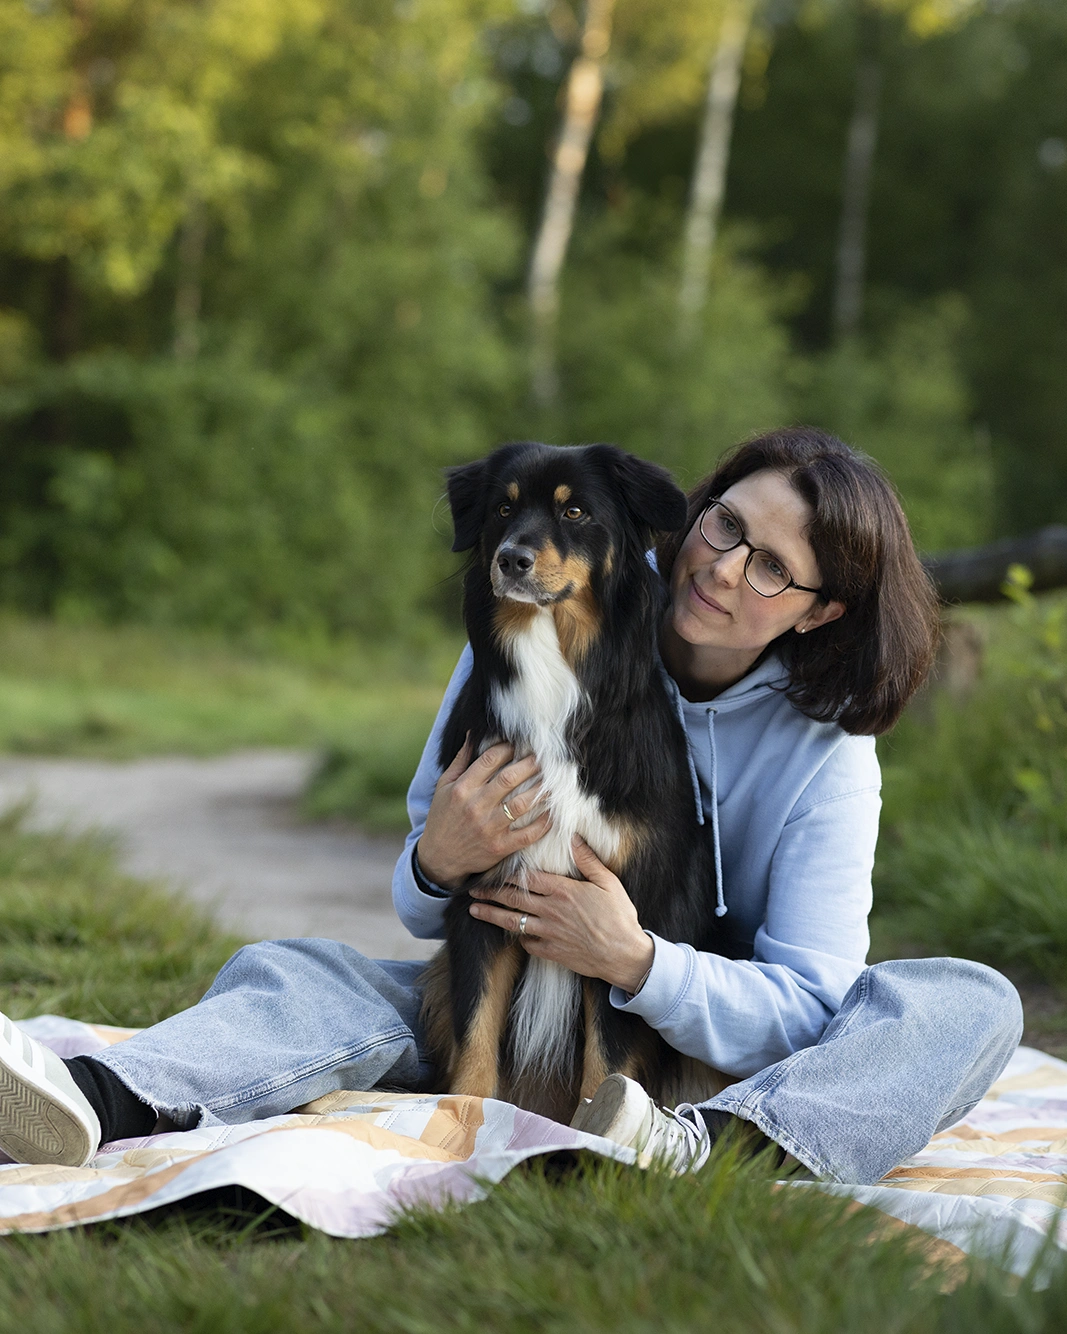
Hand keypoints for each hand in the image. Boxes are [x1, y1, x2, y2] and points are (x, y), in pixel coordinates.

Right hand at [417, 738, 551, 890]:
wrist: (438, 858)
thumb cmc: (442, 817)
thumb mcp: (444, 786)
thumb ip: (460, 760)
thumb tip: (473, 734)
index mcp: (462, 788)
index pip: (490, 760)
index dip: (508, 748)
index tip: (518, 744)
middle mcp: (476, 806)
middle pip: (509, 779)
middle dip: (530, 764)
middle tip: (543, 757)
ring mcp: (489, 828)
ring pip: (522, 804)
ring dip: (541, 790)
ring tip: (553, 780)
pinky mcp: (500, 847)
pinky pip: (528, 834)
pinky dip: (543, 823)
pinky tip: (552, 812)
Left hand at [469, 837, 654, 991]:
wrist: (624, 955)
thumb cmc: (619, 916)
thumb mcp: (608, 882)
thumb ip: (588, 860)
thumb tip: (574, 838)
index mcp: (563, 891)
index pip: (527, 880)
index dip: (506, 875)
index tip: (491, 871)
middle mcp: (551, 911)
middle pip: (513, 900)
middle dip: (490, 894)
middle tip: (472, 891)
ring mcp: (549, 933)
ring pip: (513, 922)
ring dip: (492, 916)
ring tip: (475, 912)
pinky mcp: (552, 952)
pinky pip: (528, 944)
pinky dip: (519, 938)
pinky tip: (513, 934)